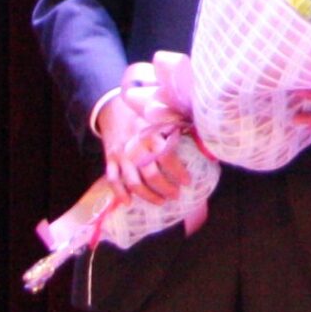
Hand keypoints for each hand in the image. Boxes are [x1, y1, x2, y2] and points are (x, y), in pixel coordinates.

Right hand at [95, 66, 195, 204]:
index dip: (178, 171)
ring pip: (134, 182)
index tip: (188, 182)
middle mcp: (136, 145)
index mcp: (151, 133)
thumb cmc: (142, 116)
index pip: (166, 156)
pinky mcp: (110, 159)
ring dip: (148, 195)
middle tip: (176, 195)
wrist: (112, 109)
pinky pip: (113, 180)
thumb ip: (176, 126)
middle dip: (166, 189)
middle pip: (151, 174)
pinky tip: (129, 202)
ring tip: (160, 201)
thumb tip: (200, 136)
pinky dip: (120, 193)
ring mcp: (122, 154)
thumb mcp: (159, 117)